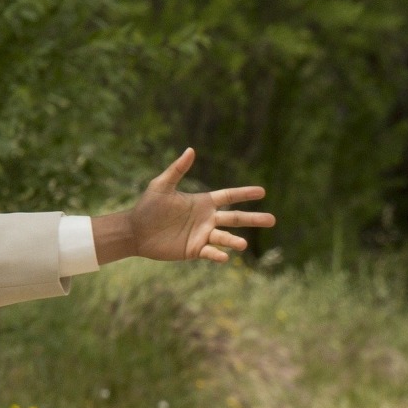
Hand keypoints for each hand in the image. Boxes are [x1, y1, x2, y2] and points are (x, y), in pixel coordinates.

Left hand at [92, 148, 274, 264]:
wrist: (135, 231)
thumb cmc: (147, 207)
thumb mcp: (162, 185)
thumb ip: (178, 170)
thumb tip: (191, 150)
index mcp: (203, 202)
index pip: (229, 196)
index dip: (245, 194)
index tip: (262, 191)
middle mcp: (207, 219)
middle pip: (235, 218)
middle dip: (254, 219)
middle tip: (273, 220)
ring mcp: (202, 235)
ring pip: (225, 238)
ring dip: (235, 241)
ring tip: (244, 244)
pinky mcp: (194, 250)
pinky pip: (210, 252)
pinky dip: (218, 255)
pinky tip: (225, 257)